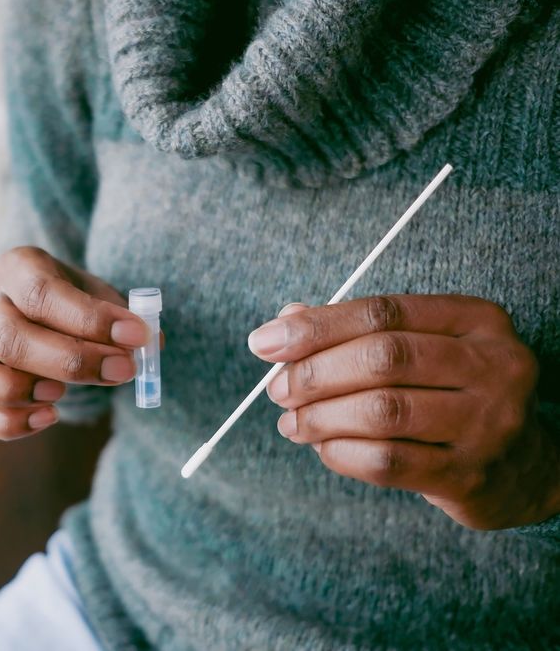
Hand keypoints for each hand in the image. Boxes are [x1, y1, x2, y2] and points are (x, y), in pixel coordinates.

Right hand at [0, 246, 150, 439]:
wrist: (54, 314)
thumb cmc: (79, 304)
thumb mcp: (105, 297)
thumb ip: (127, 318)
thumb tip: (150, 342)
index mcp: (18, 267)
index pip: (41, 292)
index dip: (90, 319)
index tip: (137, 336)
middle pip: (10, 336)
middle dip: (71, 361)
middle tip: (122, 370)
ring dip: (18, 390)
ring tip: (62, 395)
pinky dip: (8, 423)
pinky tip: (48, 417)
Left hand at [249, 295, 559, 529]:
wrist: (521, 467)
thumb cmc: (450, 393)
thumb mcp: (418, 348)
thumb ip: (353, 330)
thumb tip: (284, 320)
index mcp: (476, 320)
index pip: (383, 312)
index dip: (316, 327)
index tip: (265, 343)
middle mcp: (493, 366)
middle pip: (382, 359)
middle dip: (314, 373)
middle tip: (278, 390)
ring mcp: (487, 423)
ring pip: (381, 412)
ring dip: (320, 417)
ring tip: (292, 423)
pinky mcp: (470, 476)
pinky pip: (386, 463)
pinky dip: (340, 453)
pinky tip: (324, 448)